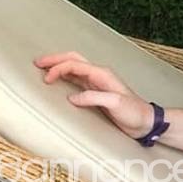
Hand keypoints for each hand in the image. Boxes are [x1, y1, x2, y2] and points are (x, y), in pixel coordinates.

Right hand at [33, 50, 152, 139]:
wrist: (145, 122)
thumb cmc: (134, 112)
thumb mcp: (115, 104)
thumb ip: (94, 98)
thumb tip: (72, 97)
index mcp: (102, 74)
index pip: (75, 64)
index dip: (58, 69)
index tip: (46, 80)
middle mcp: (99, 75)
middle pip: (73, 60)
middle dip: (55, 59)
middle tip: (37, 63)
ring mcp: (97, 84)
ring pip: (74, 69)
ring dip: (58, 67)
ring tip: (42, 69)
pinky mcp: (96, 93)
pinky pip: (77, 81)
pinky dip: (64, 78)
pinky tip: (57, 82)